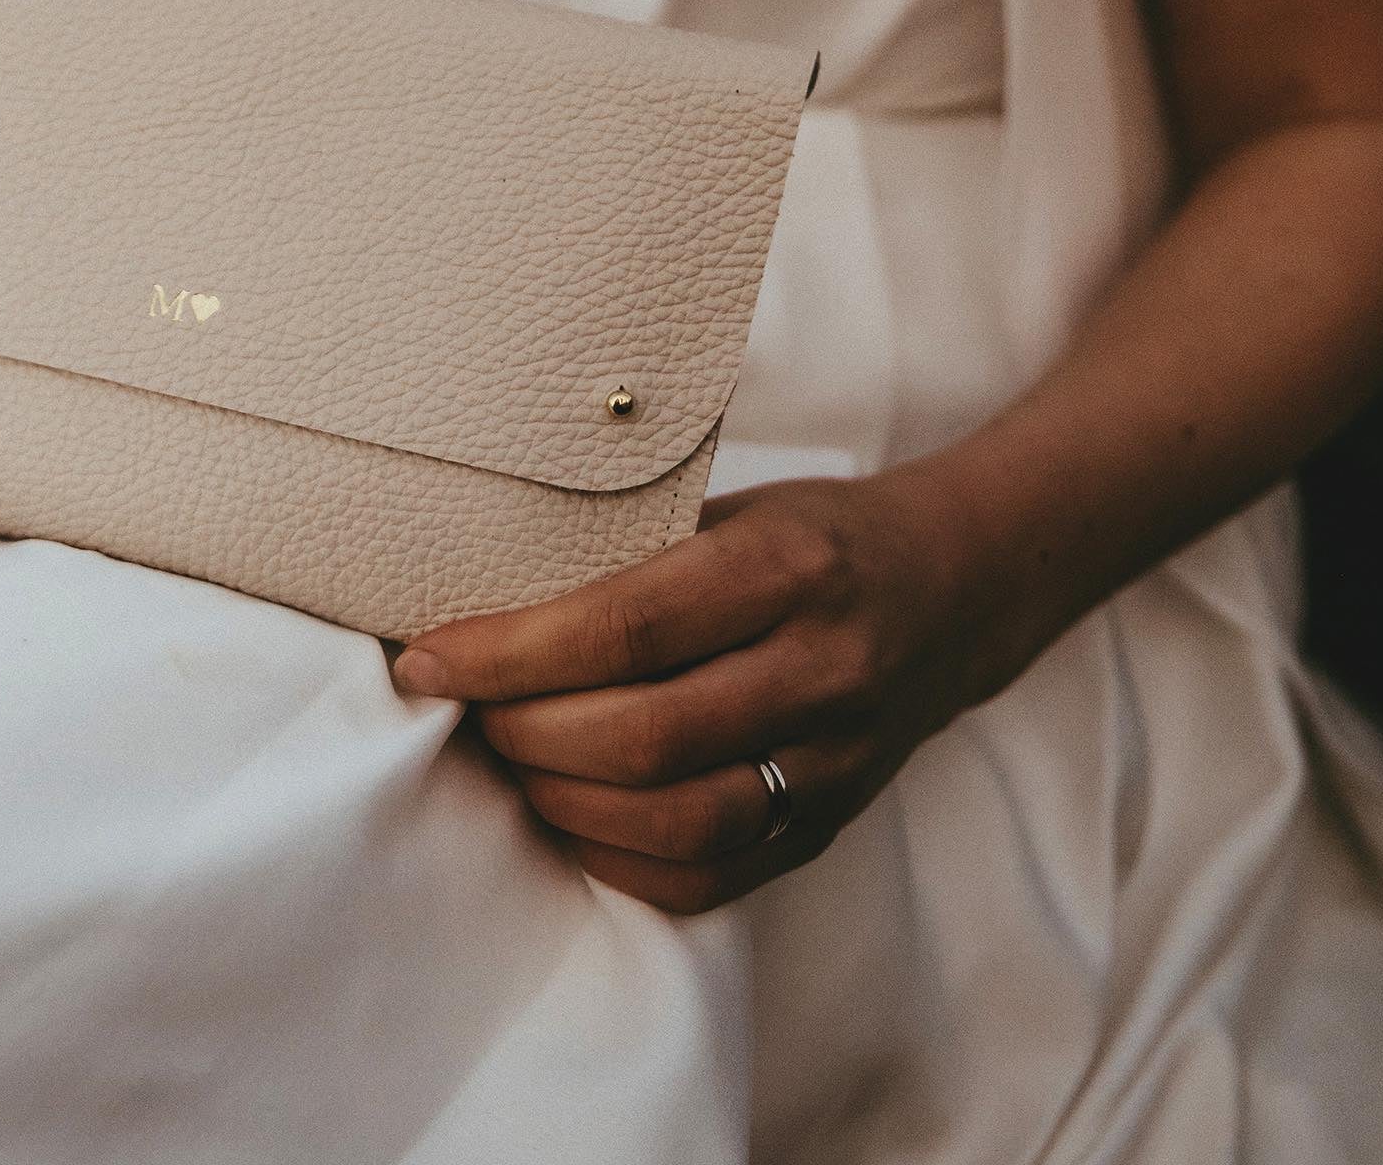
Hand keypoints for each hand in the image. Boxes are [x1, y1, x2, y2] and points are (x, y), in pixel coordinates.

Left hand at [389, 473, 1002, 914]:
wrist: (955, 587)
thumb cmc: (809, 535)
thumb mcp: (730, 508)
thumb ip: (628, 555)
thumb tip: (477, 598)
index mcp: (787, 568)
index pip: (627, 627)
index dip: (509, 652)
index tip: (427, 656)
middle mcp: (822, 670)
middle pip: (642, 737)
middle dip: (521, 730)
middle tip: (463, 706)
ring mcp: (836, 761)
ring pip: (674, 821)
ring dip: (560, 798)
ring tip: (509, 755)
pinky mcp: (831, 824)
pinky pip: (709, 874)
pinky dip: (616, 854)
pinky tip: (568, 811)